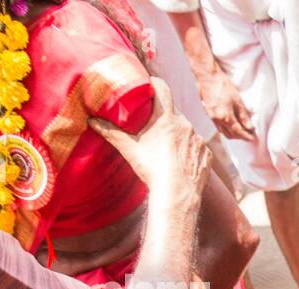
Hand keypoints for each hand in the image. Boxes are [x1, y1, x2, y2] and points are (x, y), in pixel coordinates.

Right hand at [90, 78, 210, 199]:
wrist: (178, 194)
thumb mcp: (129, 149)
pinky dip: (189, 151)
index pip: (162, 88)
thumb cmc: (153, 169)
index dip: (155, 84)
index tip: (148, 86)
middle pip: (173, 112)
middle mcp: (186, 125)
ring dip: (178, 134)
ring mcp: (198, 140)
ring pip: (186, 130)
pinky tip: (181, 161)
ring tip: (167, 148)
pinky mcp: (206, 154)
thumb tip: (91, 120)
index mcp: (166, 118)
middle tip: (152, 124)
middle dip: (163, 115)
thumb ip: (111, 132)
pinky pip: (197, 147)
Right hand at [197, 68, 255, 141]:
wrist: (208, 78)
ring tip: (241, 130)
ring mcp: (211, 117)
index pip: (239, 132)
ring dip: (233, 134)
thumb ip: (243, 116)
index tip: (253, 138)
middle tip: (249, 135)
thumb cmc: (222, 86)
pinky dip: (226, 128)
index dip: (247, 136)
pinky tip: (230, 124)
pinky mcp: (208, 114)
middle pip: (231, 135)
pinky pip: (218, 126)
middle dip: (240, 137)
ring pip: (223, 132)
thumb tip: (249, 127)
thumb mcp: (238, 101)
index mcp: (226, 118)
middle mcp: (217, 120)